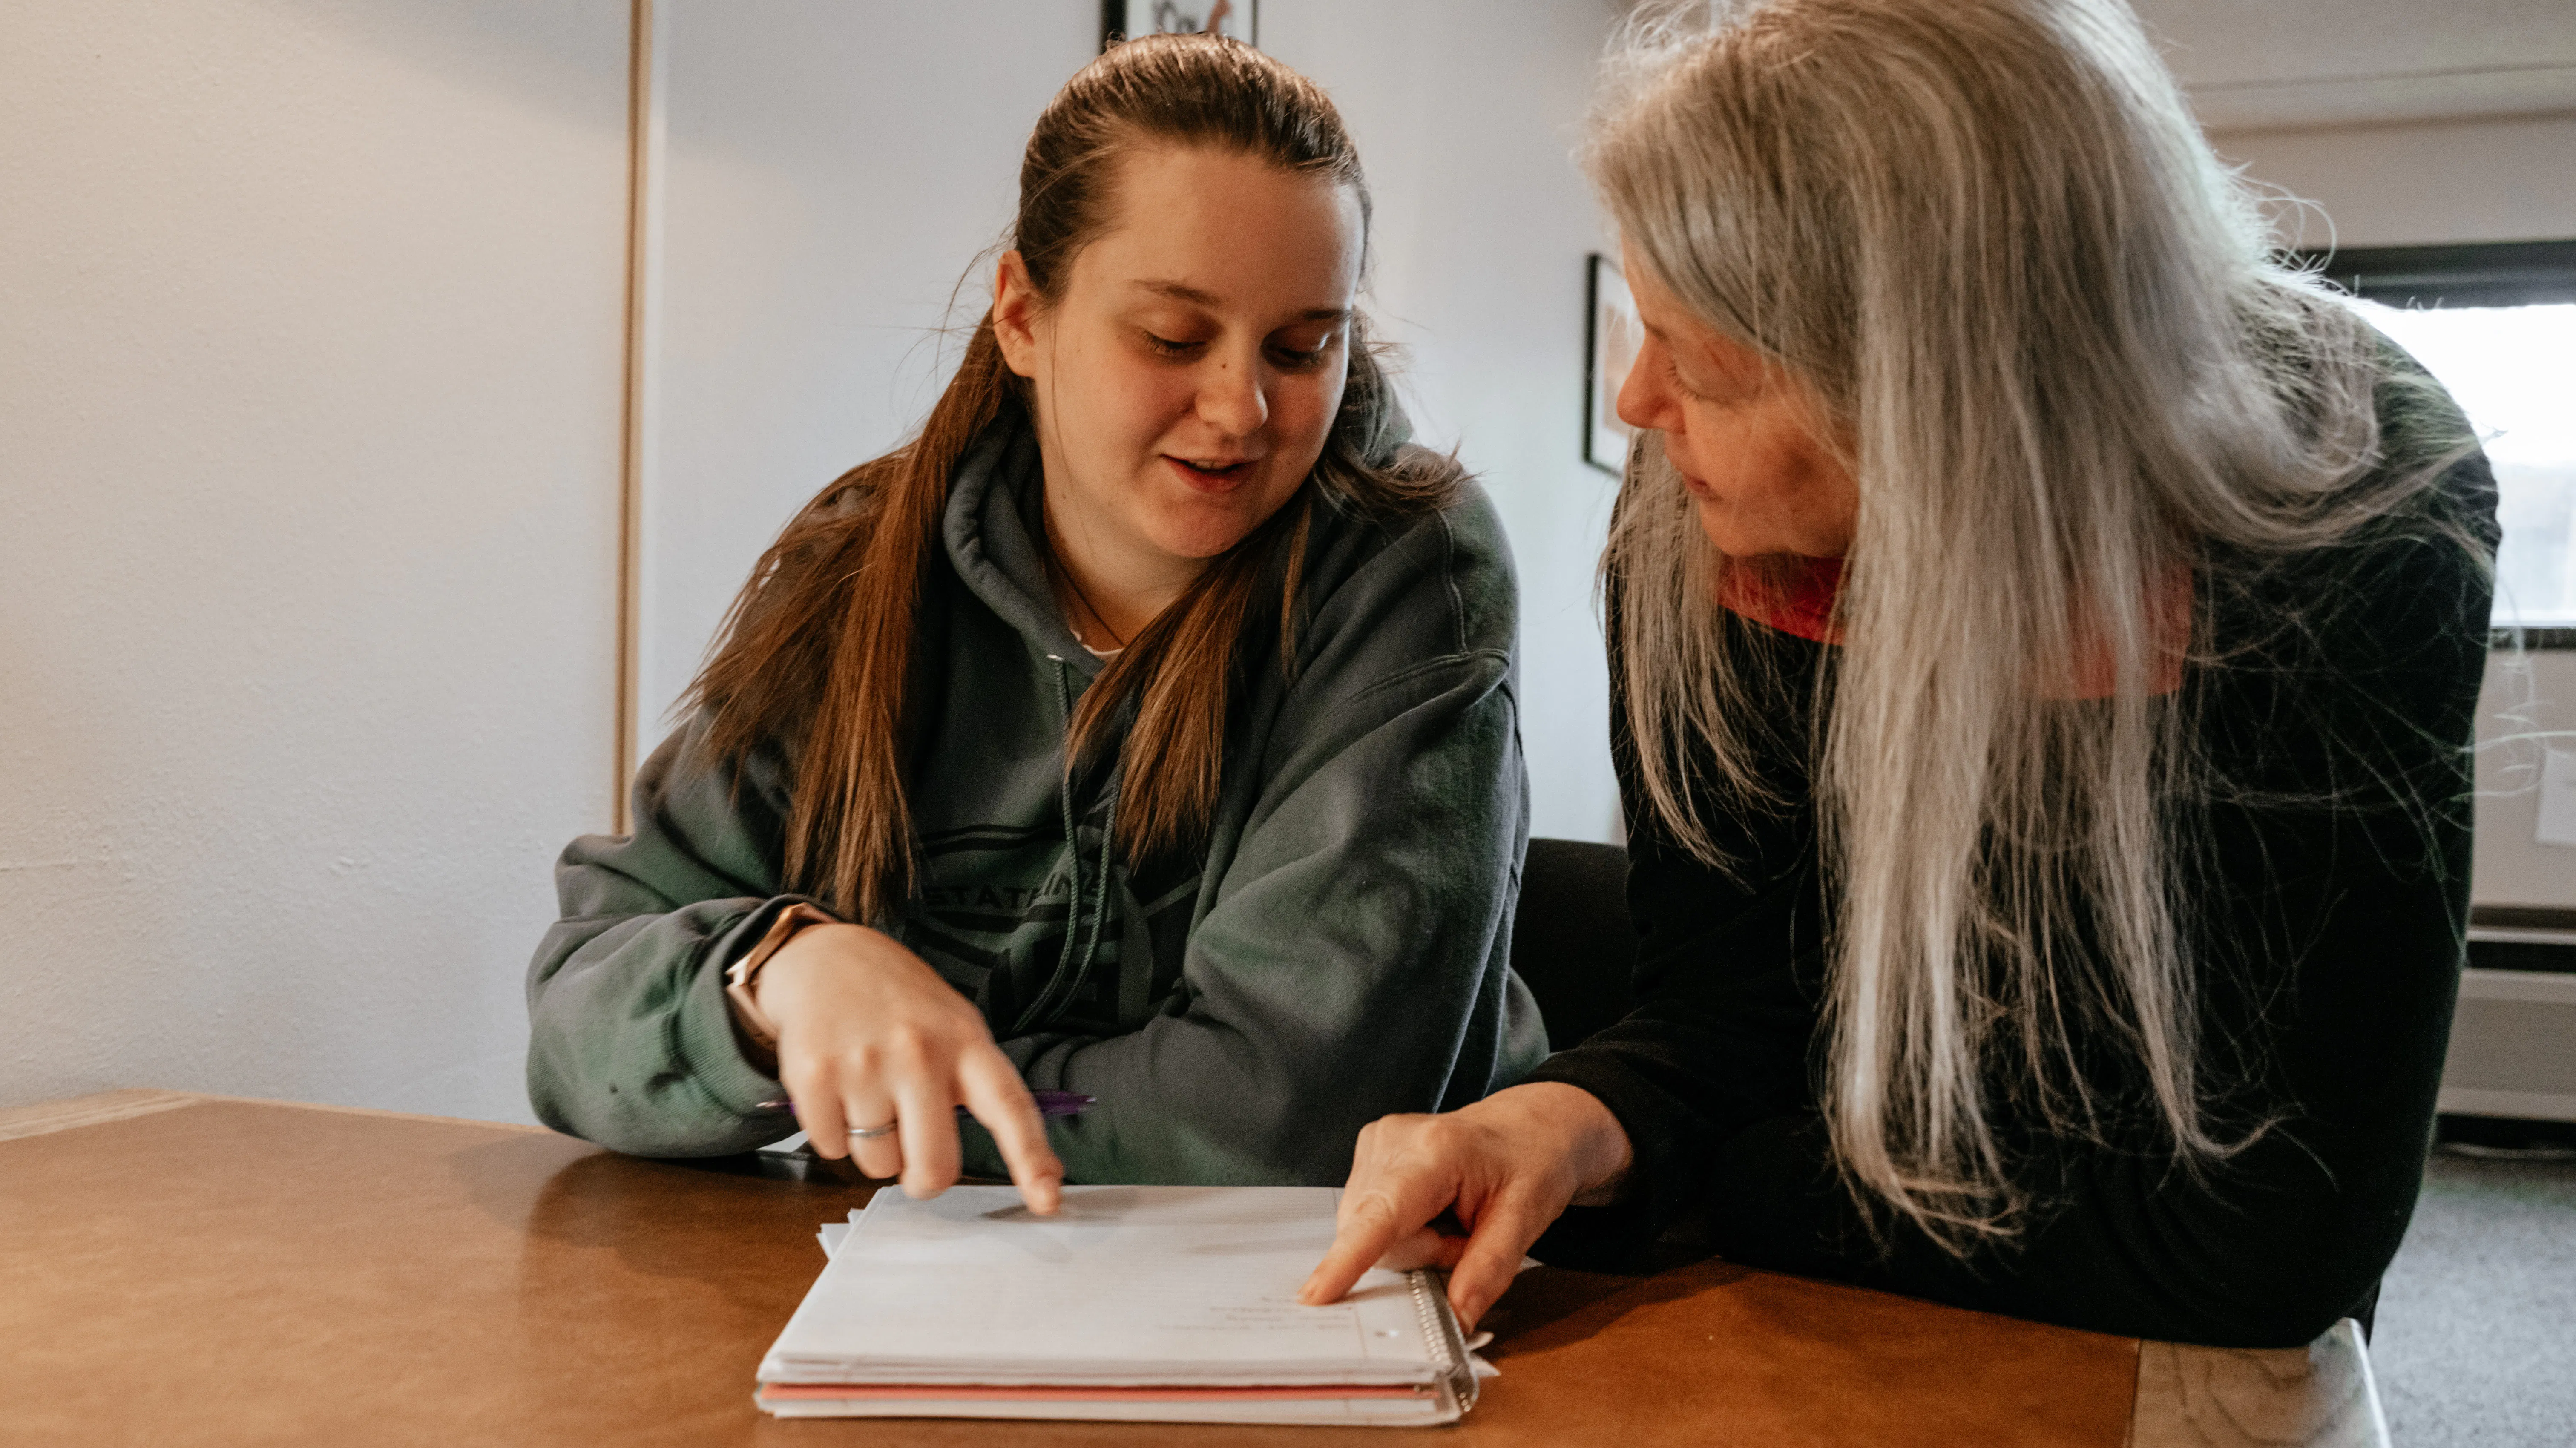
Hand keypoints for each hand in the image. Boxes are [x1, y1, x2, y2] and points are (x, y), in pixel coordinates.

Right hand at [755, 922, 1062, 1213]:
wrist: (824, 956)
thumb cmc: (900, 1004)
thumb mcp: (955, 1025)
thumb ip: (982, 1088)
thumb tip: (1034, 1167)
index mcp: (966, 1042)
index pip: (1009, 1107)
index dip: (1031, 1158)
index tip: (1047, 1201)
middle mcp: (919, 1053)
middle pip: (934, 1165)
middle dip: (924, 1178)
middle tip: (914, 1156)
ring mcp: (864, 1064)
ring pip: (878, 1164)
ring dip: (874, 1146)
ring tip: (869, 1093)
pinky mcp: (813, 1075)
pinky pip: (831, 1148)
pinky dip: (833, 1132)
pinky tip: (837, 1087)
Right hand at [1297, 1083, 1632, 1329]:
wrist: (1530, 1125)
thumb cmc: (1534, 1162)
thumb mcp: (1528, 1218)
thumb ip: (1489, 1270)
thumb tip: (1456, 1321)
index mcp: (1437, 1150)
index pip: (1383, 1214)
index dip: (1348, 1258)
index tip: (1316, 1294)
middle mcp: (1393, 1139)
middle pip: (1374, 1235)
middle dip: (1420, 1255)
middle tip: (1465, 1239)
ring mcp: (1376, 1141)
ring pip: (1367, 1231)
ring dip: (1412, 1244)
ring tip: (1453, 1221)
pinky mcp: (1369, 1151)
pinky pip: (1368, 1218)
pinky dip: (1402, 1229)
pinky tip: (1432, 1211)